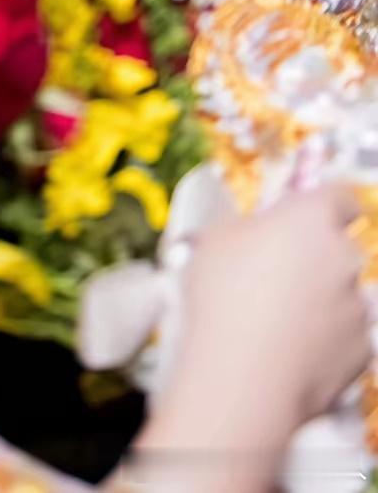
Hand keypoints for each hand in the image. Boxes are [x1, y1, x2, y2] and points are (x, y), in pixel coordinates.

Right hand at [140, 186, 369, 476]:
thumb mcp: (215, 240)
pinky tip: (288, 350)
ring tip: (274, 321)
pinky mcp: (362, 351)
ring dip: (317, 301)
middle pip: (337, 249)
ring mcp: (358, 307)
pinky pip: (344, 336)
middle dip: (312, 259)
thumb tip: (255, 233)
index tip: (309, 216)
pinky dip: (323, 340)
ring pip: (340, 295)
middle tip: (272, 276)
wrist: (243, 379)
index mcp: (312, 219)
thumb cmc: (224, 300)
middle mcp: (345, 258)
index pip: (340, 197)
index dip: (326, 205)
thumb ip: (247, 227)